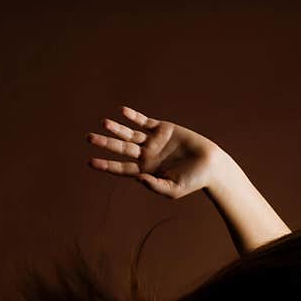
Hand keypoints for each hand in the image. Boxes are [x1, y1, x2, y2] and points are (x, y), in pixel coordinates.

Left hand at [86, 105, 228, 198]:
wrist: (211, 165)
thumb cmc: (193, 181)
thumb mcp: (173, 189)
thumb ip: (154, 185)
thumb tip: (138, 178)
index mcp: (145, 171)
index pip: (121, 168)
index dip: (106, 165)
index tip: (90, 162)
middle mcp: (145, 155)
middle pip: (121, 148)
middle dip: (105, 143)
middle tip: (89, 138)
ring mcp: (153, 141)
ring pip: (129, 133)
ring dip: (116, 129)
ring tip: (103, 123)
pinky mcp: (163, 128)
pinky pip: (144, 121)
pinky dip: (133, 116)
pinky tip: (122, 111)